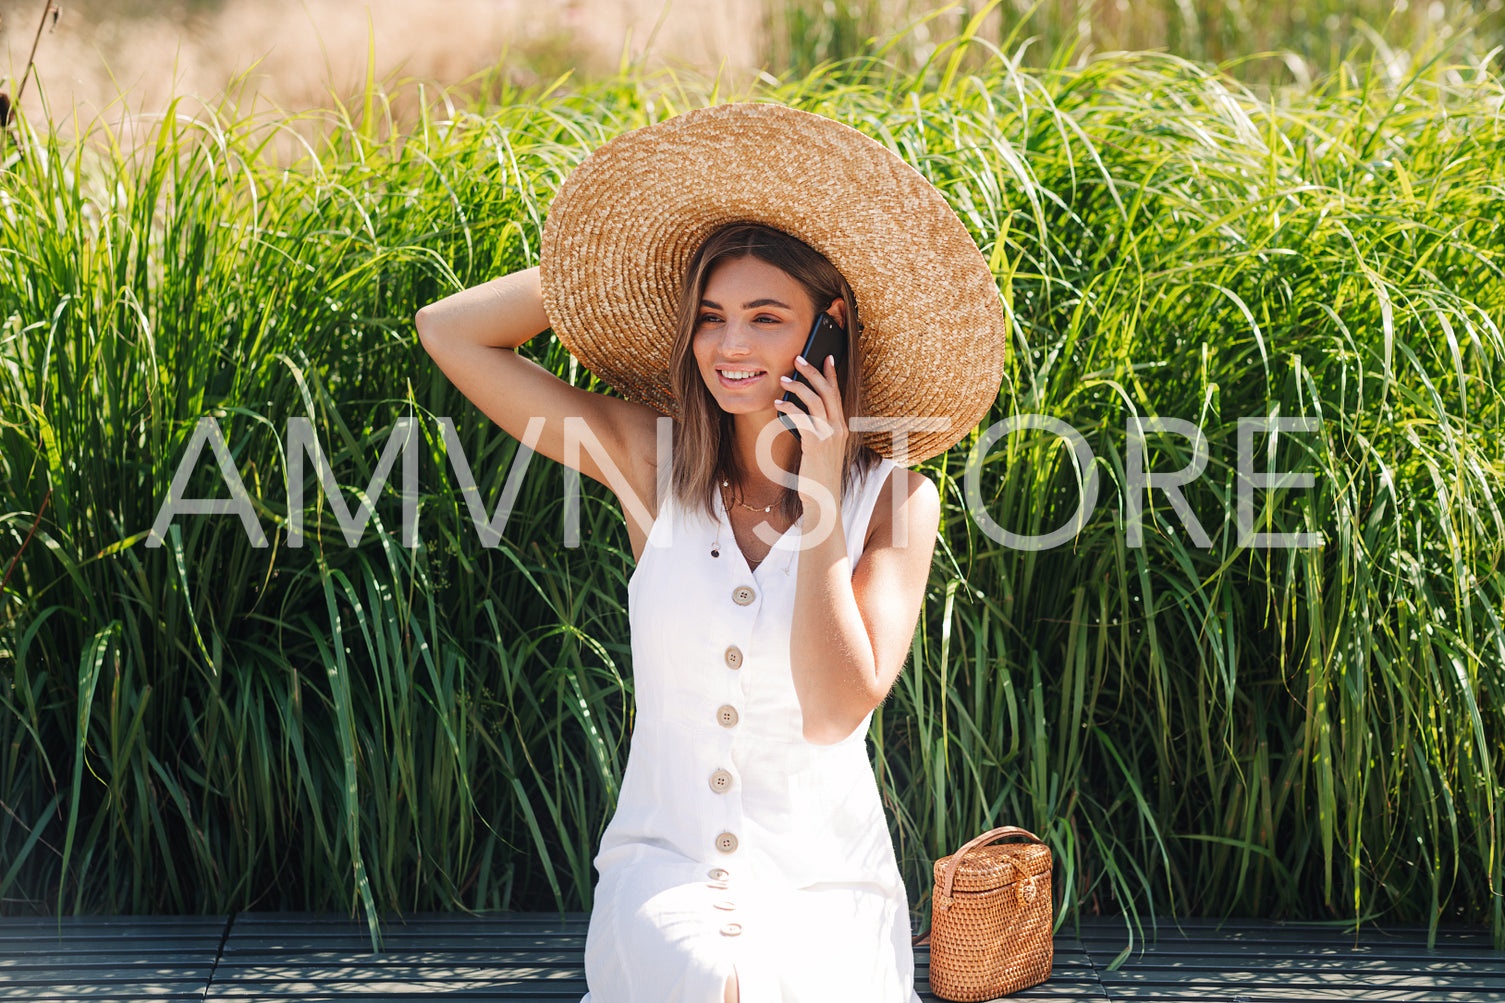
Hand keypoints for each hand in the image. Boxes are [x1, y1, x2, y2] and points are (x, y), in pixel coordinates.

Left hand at [775, 352, 848, 506]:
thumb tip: (797, 410)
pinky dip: (789, 408)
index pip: (837, 394)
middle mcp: (839, 428)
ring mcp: (830, 436)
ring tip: (784, 379)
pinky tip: (777, 404)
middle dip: (813, 372)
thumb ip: (815, 430)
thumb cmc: (818, 476)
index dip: (831, 374)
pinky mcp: (816, 443)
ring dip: (798, 386)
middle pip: (828, 391)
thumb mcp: (820, 449)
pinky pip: (802, 418)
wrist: (824, 500)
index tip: (826, 357)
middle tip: (798, 358)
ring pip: (816, 401)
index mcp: (842, 428)